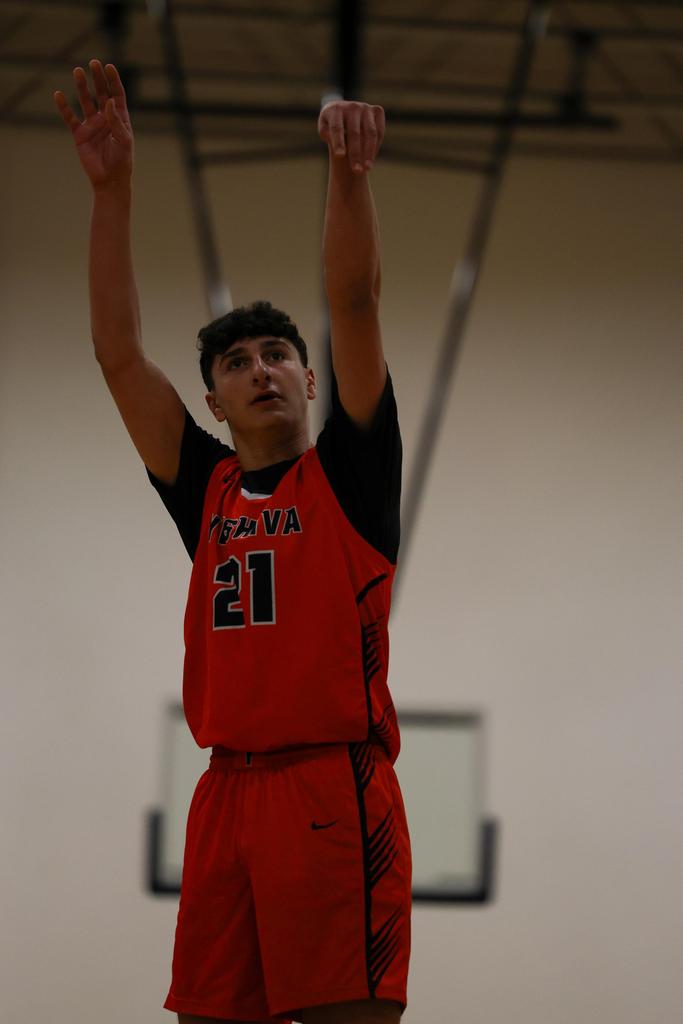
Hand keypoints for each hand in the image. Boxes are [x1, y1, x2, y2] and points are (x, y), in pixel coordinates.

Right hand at [54, 60, 132, 190]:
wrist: (109, 180)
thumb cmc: (122, 161)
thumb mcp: (124, 140)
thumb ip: (116, 121)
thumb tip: (108, 102)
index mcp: (119, 119)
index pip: (116, 95)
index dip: (113, 80)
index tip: (109, 66)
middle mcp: (105, 119)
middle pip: (101, 93)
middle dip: (97, 78)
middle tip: (92, 62)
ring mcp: (92, 125)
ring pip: (85, 101)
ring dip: (82, 87)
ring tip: (77, 71)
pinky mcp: (80, 134)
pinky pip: (70, 118)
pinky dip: (64, 107)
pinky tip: (59, 94)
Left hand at [318, 100, 384, 174]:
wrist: (345, 113)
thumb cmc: (332, 125)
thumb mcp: (324, 129)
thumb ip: (326, 133)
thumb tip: (333, 137)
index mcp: (335, 109)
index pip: (337, 128)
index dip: (338, 141)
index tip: (340, 156)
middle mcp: (352, 106)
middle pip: (354, 133)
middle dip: (355, 153)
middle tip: (356, 171)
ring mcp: (365, 107)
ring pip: (370, 133)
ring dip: (369, 152)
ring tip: (367, 169)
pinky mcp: (377, 110)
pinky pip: (379, 131)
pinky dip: (376, 145)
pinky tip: (371, 159)